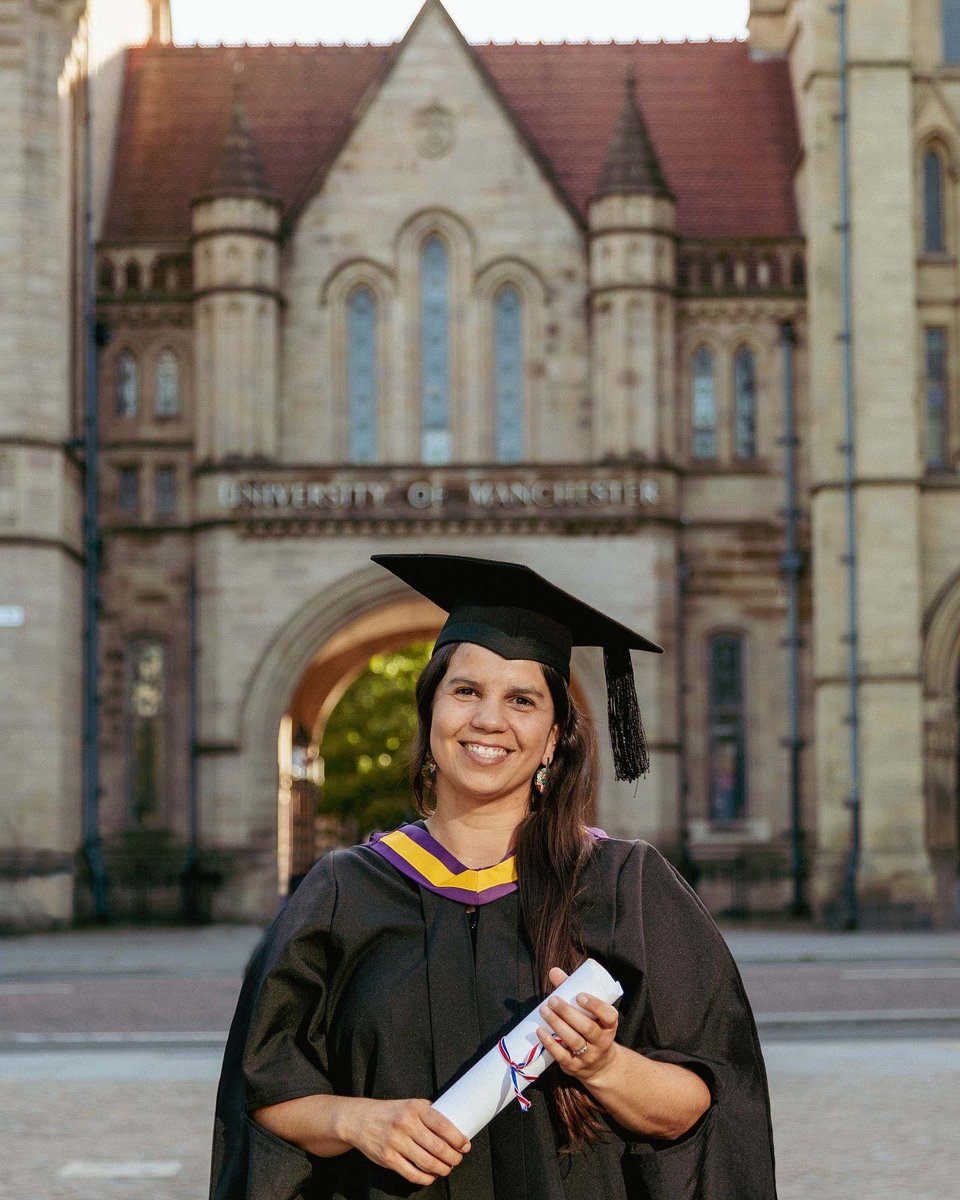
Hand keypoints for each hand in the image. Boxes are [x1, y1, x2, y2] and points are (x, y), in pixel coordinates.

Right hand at [342, 1098, 469, 1186]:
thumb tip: (451, 1123)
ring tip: (447, 1168)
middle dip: (452, 1157)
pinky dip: (426, 1178)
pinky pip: (412, 1174)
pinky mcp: (388, 1159)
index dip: (457, 1138)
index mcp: (414, 1109)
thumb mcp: (409, 1103)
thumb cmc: (390, 1112)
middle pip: (437, 1147)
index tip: (465, 1145)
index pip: (442, 1125)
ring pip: (427, 1162)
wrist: (360, 1120)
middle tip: (457, 1159)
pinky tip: (431, 1176)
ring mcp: (396, 1142)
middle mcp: (406, 1125)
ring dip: (442, 1169)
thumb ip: (427, 1112)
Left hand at [536, 966, 619, 1083]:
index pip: (609, 1016)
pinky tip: (540, 1031)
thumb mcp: (590, 1013)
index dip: (596, 1006)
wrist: (600, 1065)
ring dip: (557, 1024)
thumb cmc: (591, 1027)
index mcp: (609, 1026)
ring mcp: (589, 1056)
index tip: (579, 995)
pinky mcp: (575, 1067)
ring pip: (574, 1041)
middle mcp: (602, 1042)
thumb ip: (573, 990)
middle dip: (568, 1013)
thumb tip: (554, 971)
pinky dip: (550, 1043)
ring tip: (544, 1010)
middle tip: (553, 1000)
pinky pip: (562, 1056)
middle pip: (587, 1028)